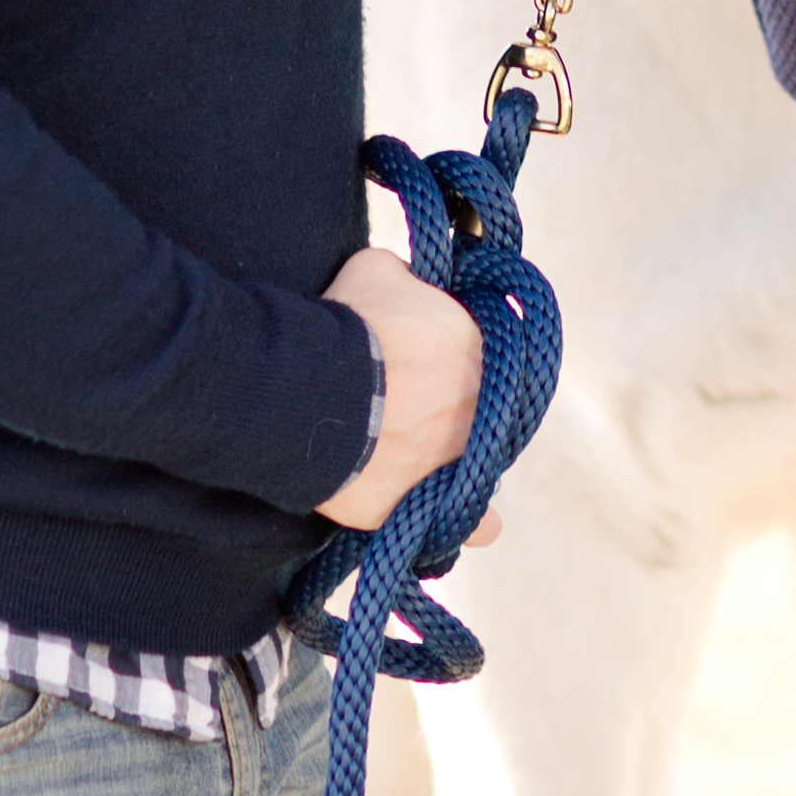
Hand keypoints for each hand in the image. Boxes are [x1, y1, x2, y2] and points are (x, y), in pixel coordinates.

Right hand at [316, 246, 501, 546]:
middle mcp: (481, 403)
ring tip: (428, 456)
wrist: (313, 388)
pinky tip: (481, 525)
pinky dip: (475, 521)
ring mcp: (458, 456)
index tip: (426, 365)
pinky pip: (470, 520)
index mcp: (478, 344)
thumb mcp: (379, 270)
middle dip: (457, 408)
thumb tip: (409, 282)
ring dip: (461, 458)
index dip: (455, 362)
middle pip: (483, 410)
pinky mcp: (429, 500)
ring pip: (478, 461)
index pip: (481, 354)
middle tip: (416, 407)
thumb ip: (407, 280)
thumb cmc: (346, 323)